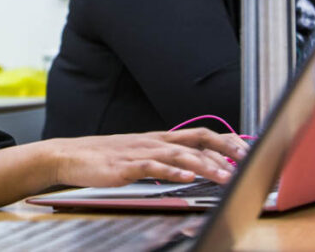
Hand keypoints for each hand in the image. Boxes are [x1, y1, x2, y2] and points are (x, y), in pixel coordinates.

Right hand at [47, 129, 248, 187]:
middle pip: (198, 140)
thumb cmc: (104, 157)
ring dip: (205, 166)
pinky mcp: (126, 167)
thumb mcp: (140, 153)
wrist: (69, 155)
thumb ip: (165, 158)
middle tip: (245, 161)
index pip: (200, 135)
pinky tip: (185, 178)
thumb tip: (192, 167)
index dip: (225, 141)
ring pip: (180, 155)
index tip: (246, 151)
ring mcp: (141, 152)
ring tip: (224, 176)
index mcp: (160, 139)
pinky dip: (171, 172)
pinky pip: (153, 168)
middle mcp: (154, 142)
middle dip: (224, 150)